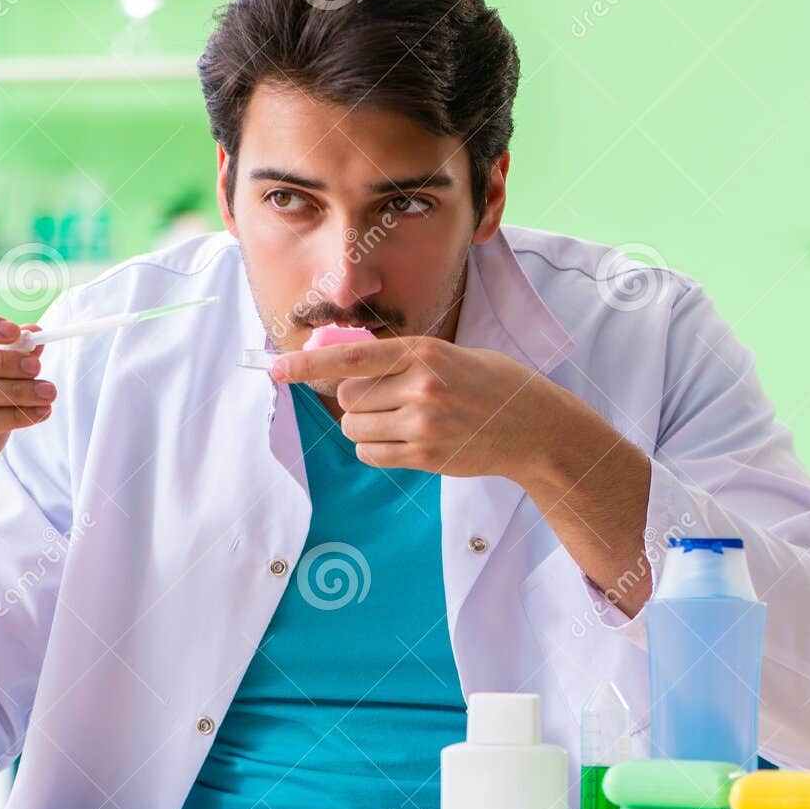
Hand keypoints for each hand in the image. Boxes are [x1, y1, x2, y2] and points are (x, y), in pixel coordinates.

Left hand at [270, 335, 564, 481]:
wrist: (532, 426)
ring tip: (400, 420)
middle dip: (355, 400)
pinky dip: (375, 448)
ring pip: (354, 428)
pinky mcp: (425, 456)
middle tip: (387, 399)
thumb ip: (402, 360)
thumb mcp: (449, 355)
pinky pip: (370, 453)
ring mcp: (422, 424)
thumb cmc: (491, 384)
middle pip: (346, 398)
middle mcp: (419, 387)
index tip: (276, 369)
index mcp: (422, 352)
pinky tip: (403, 440)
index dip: (307, 364)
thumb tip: (347, 368)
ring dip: (365, 426)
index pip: (350, 357)